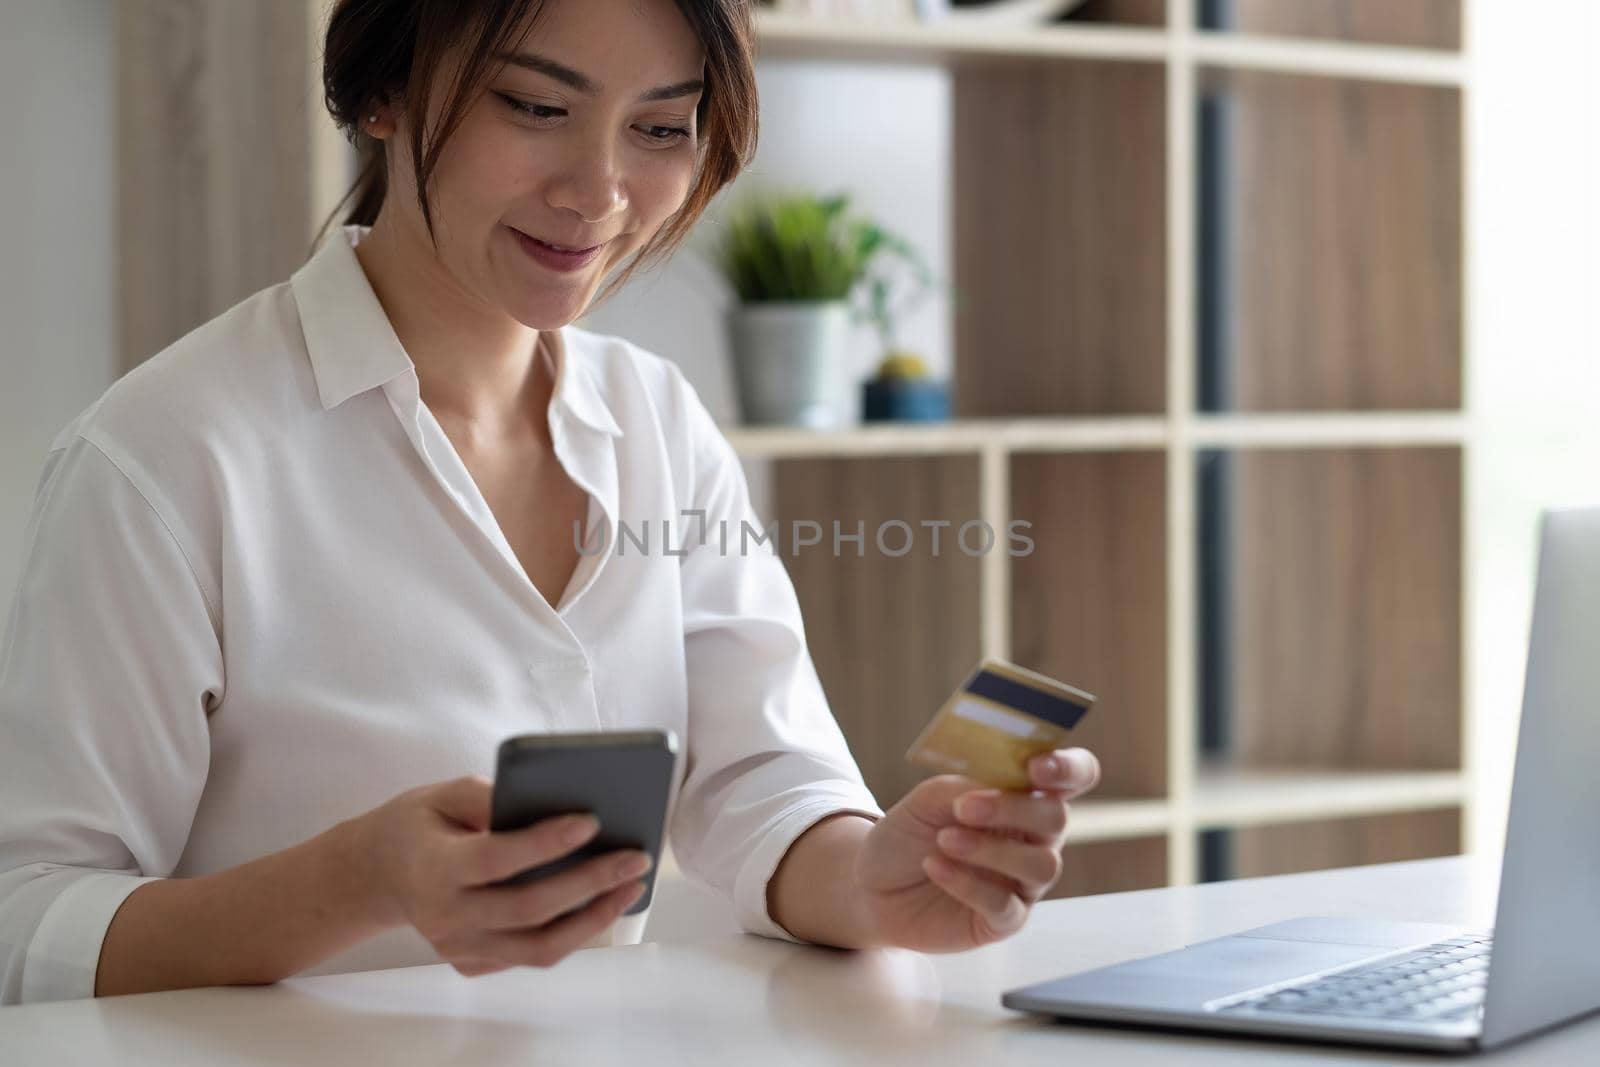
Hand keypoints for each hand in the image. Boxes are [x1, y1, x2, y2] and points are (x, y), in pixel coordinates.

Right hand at [352, 775, 653, 976]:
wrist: (376, 874)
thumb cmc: (418, 825)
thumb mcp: (441, 794)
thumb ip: (489, 794)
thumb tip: (551, 799)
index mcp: (432, 868)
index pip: (496, 860)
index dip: (545, 843)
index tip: (591, 820)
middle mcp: (444, 917)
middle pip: (528, 909)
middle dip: (589, 882)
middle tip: (635, 857)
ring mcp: (458, 947)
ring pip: (538, 947)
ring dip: (593, 918)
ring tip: (631, 885)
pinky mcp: (472, 962)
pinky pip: (531, 955)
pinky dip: (571, 932)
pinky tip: (602, 903)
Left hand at [854, 748, 1100, 952]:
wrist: (873, 884)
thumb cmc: (909, 834)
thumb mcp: (928, 798)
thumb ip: (968, 785)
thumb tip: (1000, 784)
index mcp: (1022, 797)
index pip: (1073, 776)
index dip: (1068, 768)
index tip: (1036, 767)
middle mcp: (1033, 839)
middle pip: (1057, 818)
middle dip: (1013, 809)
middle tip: (965, 807)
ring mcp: (1022, 882)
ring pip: (1042, 865)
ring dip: (992, 850)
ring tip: (945, 840)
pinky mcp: (1004, 921)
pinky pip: (1004, 905)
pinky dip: (967, 883)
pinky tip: (935, 867)